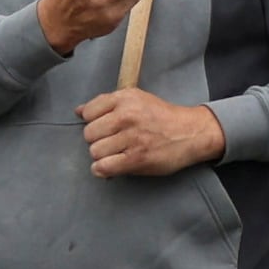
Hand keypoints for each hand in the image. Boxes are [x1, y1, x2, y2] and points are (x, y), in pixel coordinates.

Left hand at [77, 90, 225, 179]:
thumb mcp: (136, 99)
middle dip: (97, 140)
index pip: (88, 112)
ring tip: (115, 154)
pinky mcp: (137, 158)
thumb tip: (78, 111)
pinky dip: (103, 170)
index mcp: (125, 98)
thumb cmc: (162, 117)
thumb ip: (107, 104)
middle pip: (89, 134)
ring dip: (102, 156)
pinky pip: (104, 167)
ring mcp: (132, 137)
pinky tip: (110, 167)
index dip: (93, 122)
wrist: (190, 132)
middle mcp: (126, 115)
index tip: (104, 127)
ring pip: (95, 151)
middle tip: (111, 142)